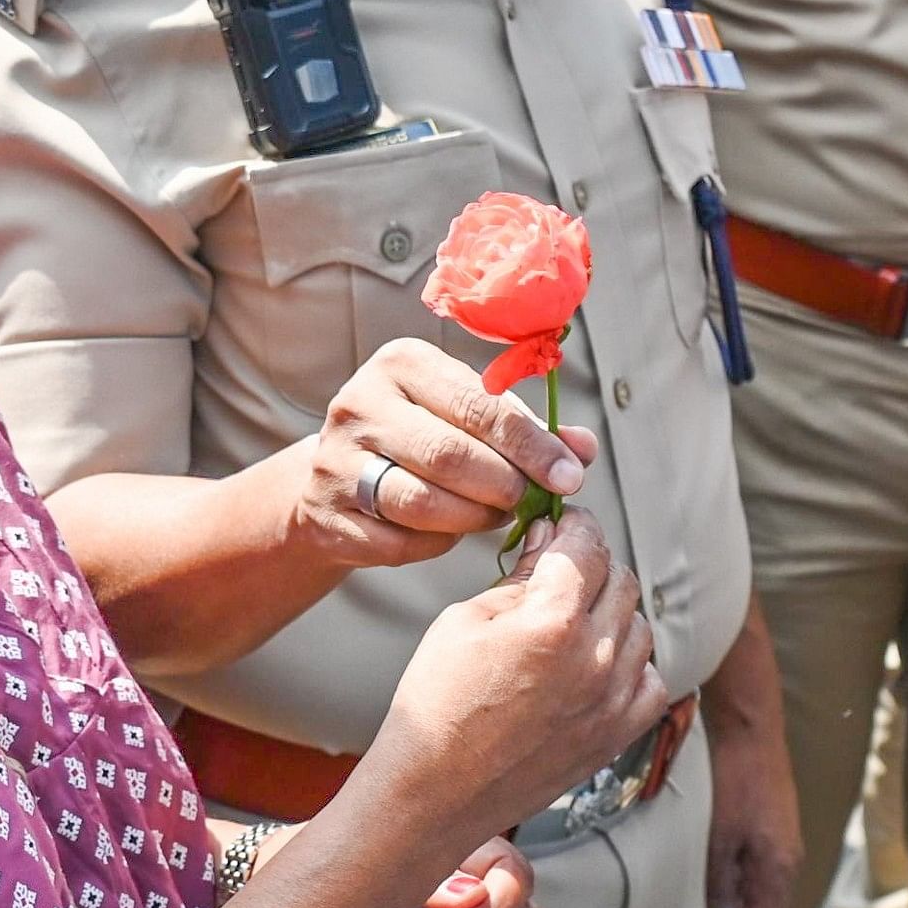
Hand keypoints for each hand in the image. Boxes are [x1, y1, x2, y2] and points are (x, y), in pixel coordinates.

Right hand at [296, 339, 595, 568]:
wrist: (333, 480)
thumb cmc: (419, 439)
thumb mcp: (467, 417)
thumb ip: (526, 430)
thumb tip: (583, 450)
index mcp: (402, 364)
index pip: (480, 404)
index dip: (532, 445)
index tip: (570, 476)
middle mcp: (360, 404)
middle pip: (450, 455)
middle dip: (505, 485)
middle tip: (532, 502)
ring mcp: (335, 461)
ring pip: (423, 502)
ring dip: (474, 517)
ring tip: (496, 516)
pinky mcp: (325, 515)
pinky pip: (397, 541)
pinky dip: (435, 543)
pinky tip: (450, 533)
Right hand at [369, 512, 667, 844]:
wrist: (435, 793)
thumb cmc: (437, 705)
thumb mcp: (464, 621)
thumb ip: (519, 578)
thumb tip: (549, 541)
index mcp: (553, 620)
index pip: (588, 545)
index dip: (575, 526)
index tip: (565, 525)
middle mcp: (595, 658)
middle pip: (621, 580)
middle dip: (593, 566)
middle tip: (563, 572)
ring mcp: (613, 700)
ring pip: (639, 627)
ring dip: (612, 615)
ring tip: (573, 625)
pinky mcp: (618, 735)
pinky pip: (650, 680)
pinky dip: (631, 667)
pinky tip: (596, 668)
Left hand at [698, 700, 799, 907]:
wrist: (750, 729)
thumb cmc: (735, 781)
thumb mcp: (720, 840)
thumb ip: (719, 890)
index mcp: (779, 870)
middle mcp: (787, 863)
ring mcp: (781, 846)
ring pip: (762, 901)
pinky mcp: (771, 831)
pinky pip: (760, 881)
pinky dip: (743, 902)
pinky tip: (726, 904)